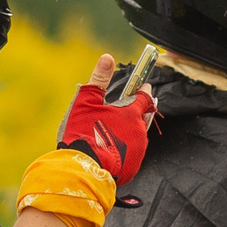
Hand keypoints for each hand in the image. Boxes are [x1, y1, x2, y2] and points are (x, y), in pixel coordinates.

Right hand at [57, 53, 155, 182]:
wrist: (81, 169)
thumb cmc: (83, 132)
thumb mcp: (86, 101)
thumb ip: (98, 79)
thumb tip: (107, 58)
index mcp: (132, 114)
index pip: (145, 97)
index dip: (143, 90)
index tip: (142, 86)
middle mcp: (140, 132)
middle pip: (142, 118)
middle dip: (134, 112)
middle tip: (120, 111)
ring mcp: (138, 151)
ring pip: (136, 136)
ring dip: (127, 132)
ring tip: (110, 132)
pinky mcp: (133, 167)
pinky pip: (131, 153)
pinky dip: (123, 149)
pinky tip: (109, 148)